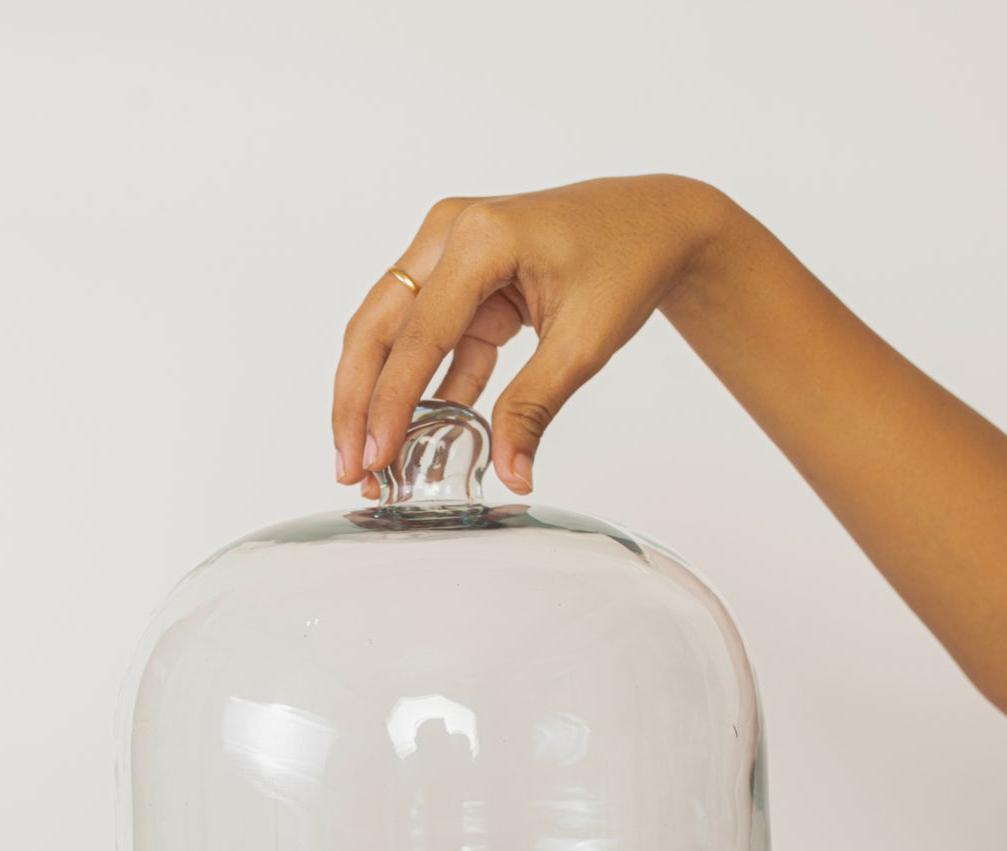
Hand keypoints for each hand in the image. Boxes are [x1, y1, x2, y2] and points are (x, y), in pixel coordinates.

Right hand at [332, 175, 726, 497]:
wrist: (655, 222)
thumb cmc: (627, 261)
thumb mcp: (584, 342)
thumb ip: (535, 407)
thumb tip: (510, 472)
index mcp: (482, 237)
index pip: (420, 333)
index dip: (391, 403)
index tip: (375, 457)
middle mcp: (450, 233)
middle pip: (377, 327)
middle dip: (358, 403)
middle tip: (350, 467)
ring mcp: (446, 251)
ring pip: (390, 334)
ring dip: (380, 399)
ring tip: (371, 464)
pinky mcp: (456, 278)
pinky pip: (426, 340)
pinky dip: (420, 390)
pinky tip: (412, 439)